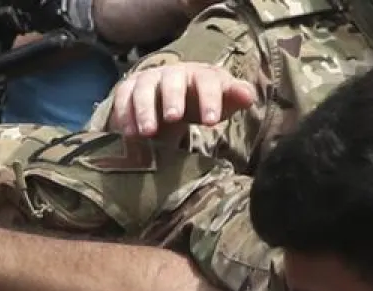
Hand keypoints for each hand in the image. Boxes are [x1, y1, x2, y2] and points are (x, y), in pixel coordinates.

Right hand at [107, 62, 254, 137]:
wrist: (168, 101)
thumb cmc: (199, 103)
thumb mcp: (221, 102)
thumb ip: (235, 97)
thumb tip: (249, 96)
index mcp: (200, 75)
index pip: (207, 81)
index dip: (209, 98)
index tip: (210, 121)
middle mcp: (173, 74)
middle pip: (173, 80)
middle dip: (173, 97)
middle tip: (174, 117)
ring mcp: (148, 80)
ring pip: (144, 88)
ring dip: (145, 109)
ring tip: (147, 132)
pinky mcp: (128, 90)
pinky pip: (123, 98)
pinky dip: (125, 115)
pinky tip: (129, 134)